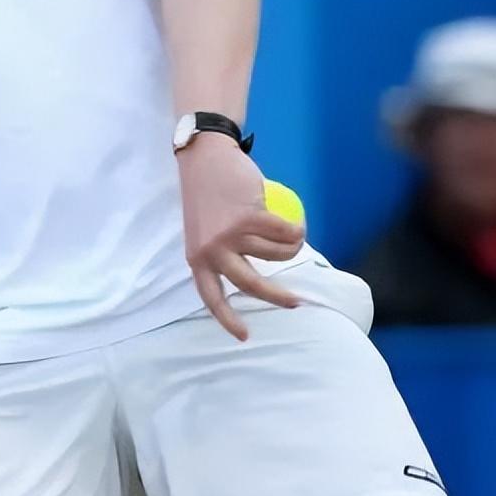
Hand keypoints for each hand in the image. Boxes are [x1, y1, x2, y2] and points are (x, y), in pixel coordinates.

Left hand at [179, 132, 305, 339]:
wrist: (205, 158)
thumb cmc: (207, 195)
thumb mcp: (205, 229)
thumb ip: (223, 251)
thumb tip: (255, 277)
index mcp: (198, 259)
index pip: (212, 296)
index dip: (228, 319)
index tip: (244, 337)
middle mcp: (212, 251)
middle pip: (251, 285)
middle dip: (277, 298)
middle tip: (296, 303)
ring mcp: (231, 234)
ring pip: (275, 254)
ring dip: (292, 249)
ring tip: (294, 239)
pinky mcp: (249, 216)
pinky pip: (284, 232)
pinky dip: (296, 230)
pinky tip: (298, 226)